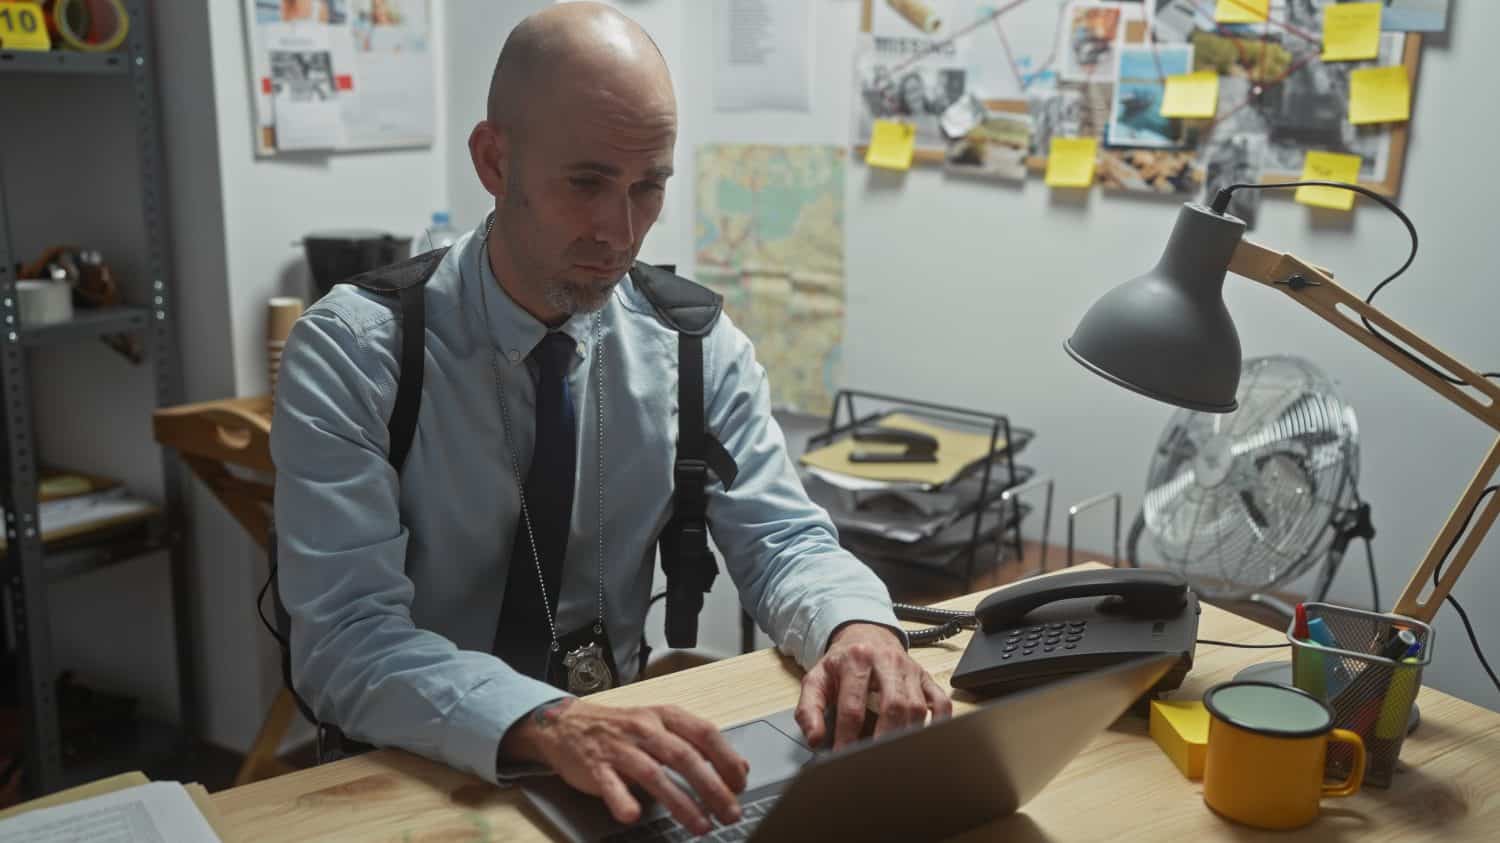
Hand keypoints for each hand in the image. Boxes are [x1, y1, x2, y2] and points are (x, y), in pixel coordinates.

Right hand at [501, 698, 748, 835]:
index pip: (704, 733)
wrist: (565, 723)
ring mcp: (619, 747)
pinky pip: (610, 784)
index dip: (726, 759)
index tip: (740, 784)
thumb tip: (739, 767)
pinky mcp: (595, 766)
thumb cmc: (621, 728)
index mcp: (664, 716)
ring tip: (700, 825)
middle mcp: (644, 728)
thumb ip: (697, 744)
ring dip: (680, 802)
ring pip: (653, 774)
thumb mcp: (662, 726)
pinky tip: (633, 815)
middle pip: (684, 757)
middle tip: (730, 813)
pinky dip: (621, 800)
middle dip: (711, 788)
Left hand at [795, 622, 952, 749]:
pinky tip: (927, 739)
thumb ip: (809, 709)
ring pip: (916, 706)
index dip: (847, 736)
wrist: (865, 634)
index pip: (853, 706)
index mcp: (855, 660)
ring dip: (907, 735)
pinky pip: (940, 701)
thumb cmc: (841, 662)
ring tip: (895, 756)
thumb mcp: (816, 679)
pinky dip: (939, 722)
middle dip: (884, 738)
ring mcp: (909, 669)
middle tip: (875, 762)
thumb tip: (814, 738)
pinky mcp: (925, 676)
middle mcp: (886, 662)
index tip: (843, 758)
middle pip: (892, 705)